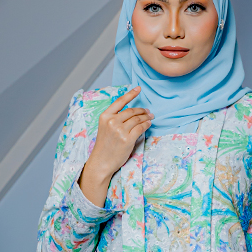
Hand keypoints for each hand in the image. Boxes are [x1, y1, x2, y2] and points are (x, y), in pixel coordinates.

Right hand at [78, 87, 153, 206]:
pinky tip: (148, 124)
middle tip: (148, 112)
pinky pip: (140, 128)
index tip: (138, 88)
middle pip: (131, 111)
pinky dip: (146, 125)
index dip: (131, 94)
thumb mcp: (105, 128)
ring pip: (137, 119)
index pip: (120, 101)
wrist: (101, 162)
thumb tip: (132, 112)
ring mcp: (120, 131)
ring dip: (146, 117)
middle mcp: (112, 122)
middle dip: (142, 110)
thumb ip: (115, 119)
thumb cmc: (104, 146)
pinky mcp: (127, 139)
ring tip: (150, 118)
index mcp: (105, 117)